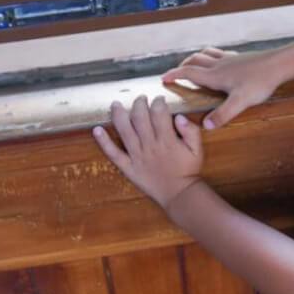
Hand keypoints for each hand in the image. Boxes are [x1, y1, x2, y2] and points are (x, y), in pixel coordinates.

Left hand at [93, 94, 202, 209]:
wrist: (179, 194)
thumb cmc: (188, 170)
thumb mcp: (197, 149)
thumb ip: (191, 131)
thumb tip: (179, 116)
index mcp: (167, 140)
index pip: (159, 113)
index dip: (158, 102)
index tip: (159, 99)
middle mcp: (150, 145)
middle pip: (140, 118)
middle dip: (139, 104)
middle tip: (140, 99)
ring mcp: (136, 156)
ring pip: (124, 131)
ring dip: (119, 115)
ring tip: (115, 104)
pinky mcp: (128, 167)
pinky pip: (113, 153)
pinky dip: (103, 142)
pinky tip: (96, 130)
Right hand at [162, 47, 285, 129]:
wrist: (279, 64)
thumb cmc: (260, 82)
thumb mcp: (240, 102)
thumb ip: (222, 114)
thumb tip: (205, 126)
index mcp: (215, 75)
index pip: (188, 72)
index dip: (174, 75)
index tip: (163, 79)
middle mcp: (219, 64)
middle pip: (194, 61)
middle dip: (182, 66)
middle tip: (176, 74)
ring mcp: (229, 59)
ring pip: (206, 54)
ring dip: (195, 58)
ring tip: (192, 65)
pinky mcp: (240, 57)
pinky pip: (220, 53)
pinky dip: (212, 56)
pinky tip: (219, 62)